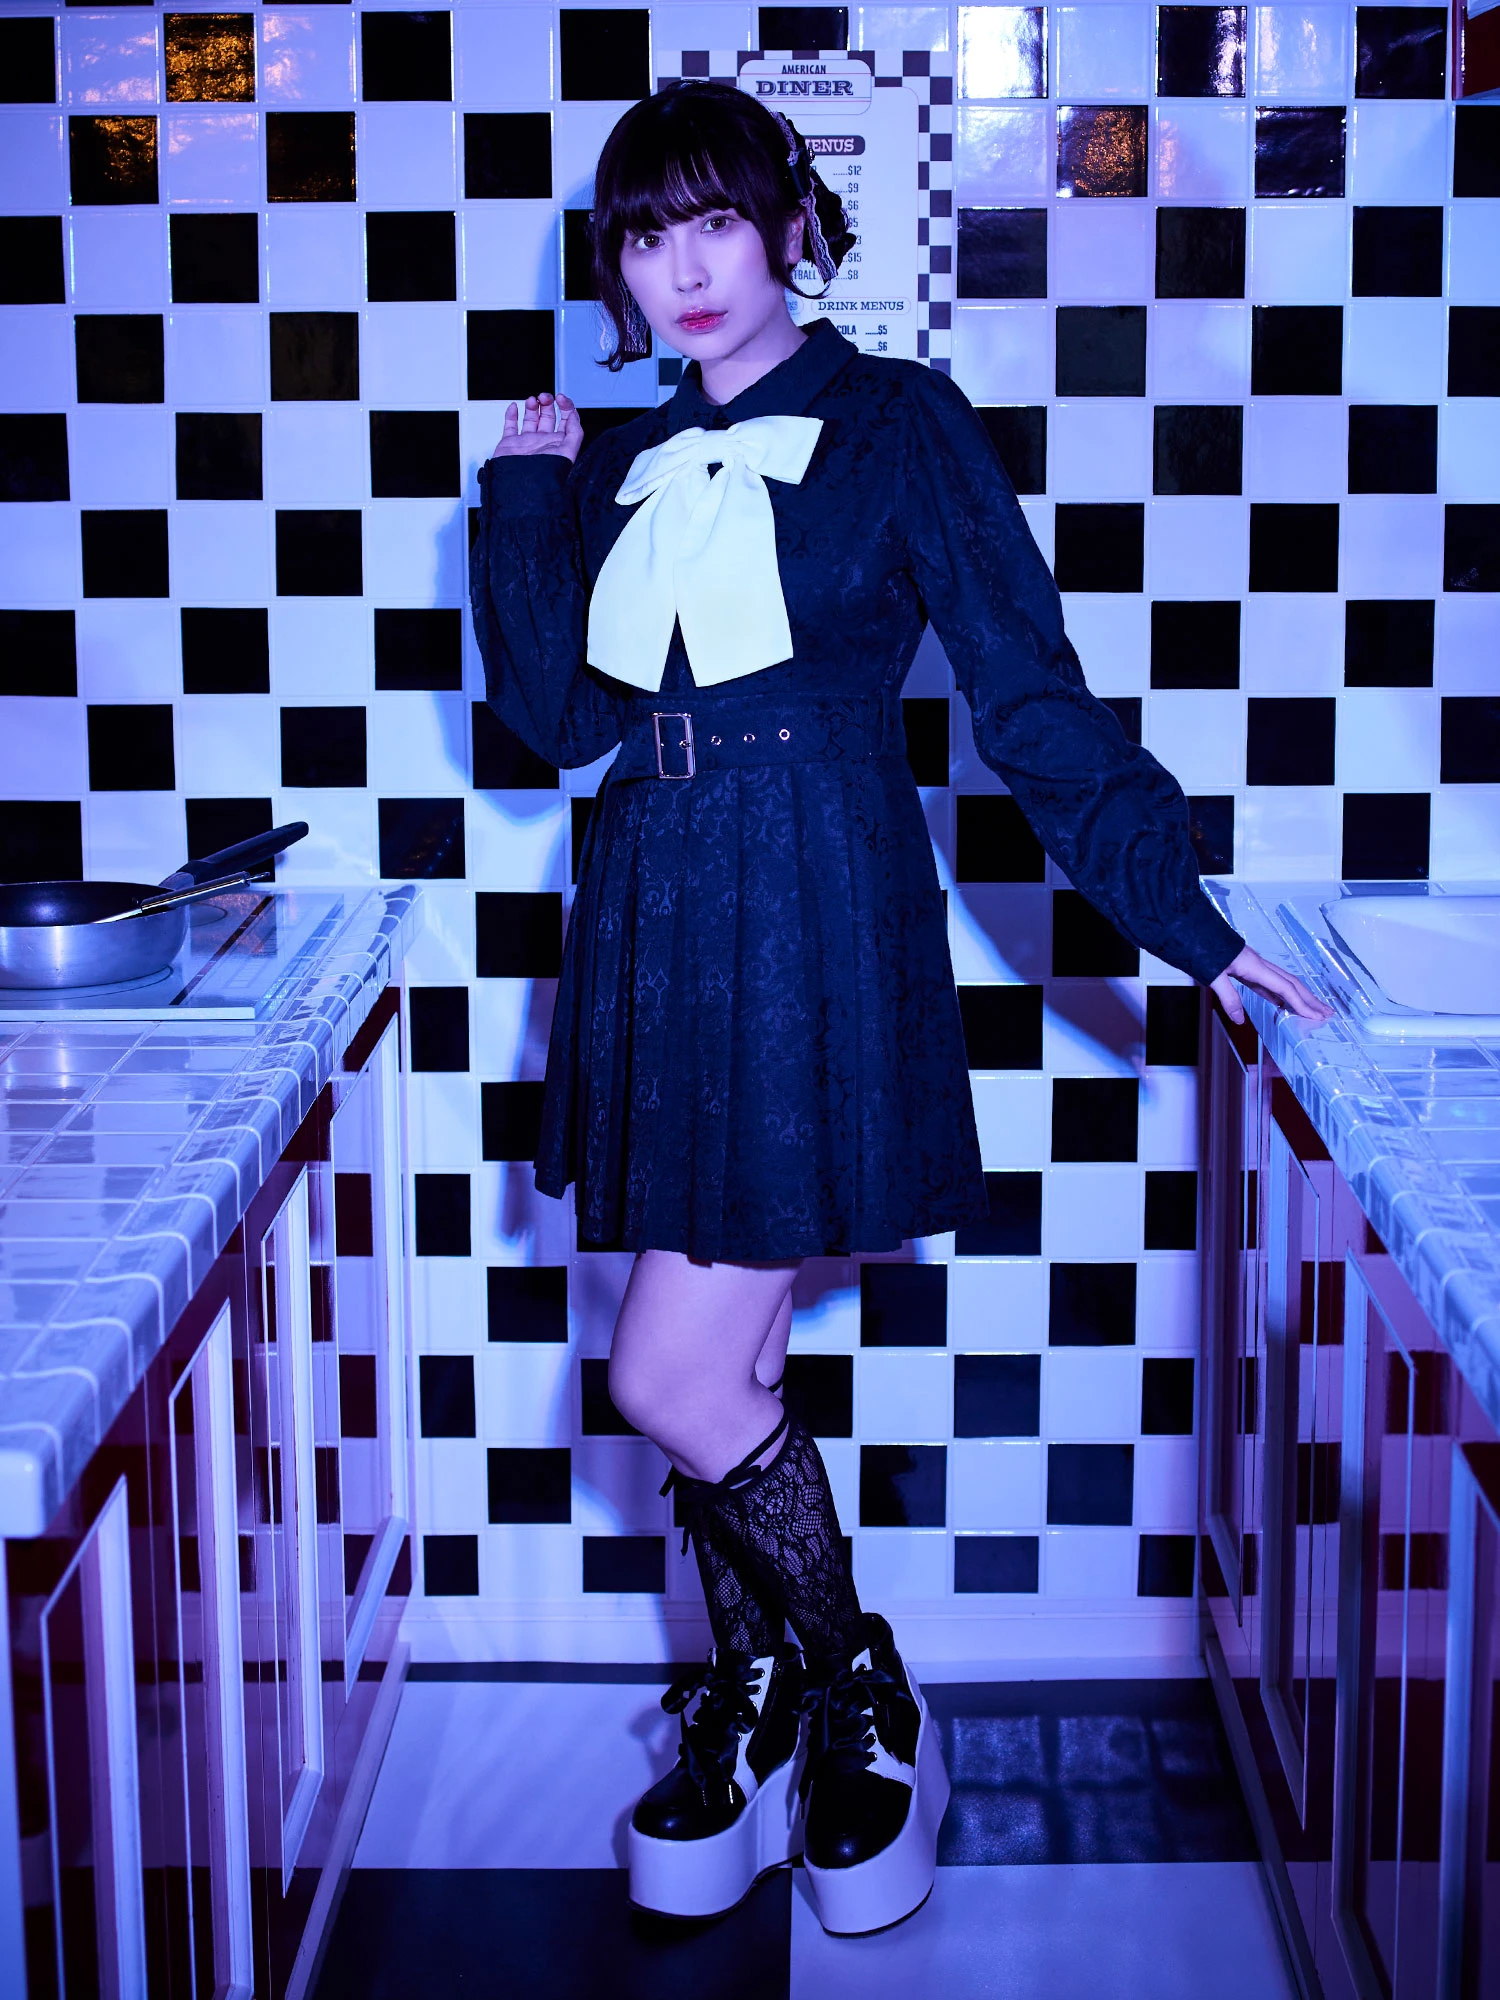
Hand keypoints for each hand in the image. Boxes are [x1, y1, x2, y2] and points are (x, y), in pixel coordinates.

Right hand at [490, 390, 582, 464]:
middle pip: (548, 416)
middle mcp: (543, 442)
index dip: (566, 406)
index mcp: (558, 444)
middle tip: (544, 398)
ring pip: (531, 419)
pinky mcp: (510, 444)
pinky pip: (510, 426)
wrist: (521, 485)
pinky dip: (511, 415)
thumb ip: (575, 432)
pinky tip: (514, 407)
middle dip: (547, 403)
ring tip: (532, 401)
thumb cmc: (544, 473)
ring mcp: (527, 442)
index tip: (561, 399)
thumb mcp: (568, 452)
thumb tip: (573, 416)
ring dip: (532, 407)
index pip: (566, 420)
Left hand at [1210, 943, 1335, 1027]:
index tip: (1315, 1017)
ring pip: (1285, 983)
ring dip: (1301, 997)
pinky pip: (1271, 984)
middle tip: (1328, 1013)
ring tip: (1315, 1010)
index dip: (1301, 1003)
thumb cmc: (1203, 949)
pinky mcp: (1249, 969)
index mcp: (1255, 967)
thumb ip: (1228, 997)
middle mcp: (1260, 965)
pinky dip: (1283, 995)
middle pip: (1292, 983)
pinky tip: (1286, 1005)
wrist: (1194, 930)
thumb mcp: (1212, 976)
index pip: (1285, 988)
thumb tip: (1240, 1020)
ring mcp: (1256, 967)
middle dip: (1310, 999)